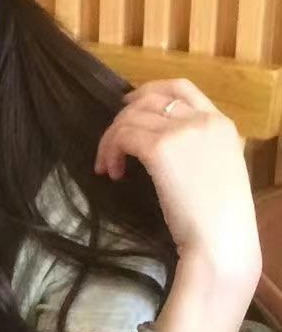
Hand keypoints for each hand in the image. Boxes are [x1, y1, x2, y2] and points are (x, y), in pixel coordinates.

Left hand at [94, 78, 260, 279]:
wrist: (222, 244)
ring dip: (111, 139)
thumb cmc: (221, 218)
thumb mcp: (219, 167)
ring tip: (109, 166)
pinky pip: (122, 137)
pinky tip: (112, 172)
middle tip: (111, 142)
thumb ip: (197, 143)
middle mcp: (202, 120)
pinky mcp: (159, 148)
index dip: (150, 89)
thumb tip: (158, 133)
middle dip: (123, 118)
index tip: (128, 101)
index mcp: (221, 123)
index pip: (182, 87)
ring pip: (130, 118)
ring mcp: (181, 131)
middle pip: (149, 100)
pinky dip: (110, 151)